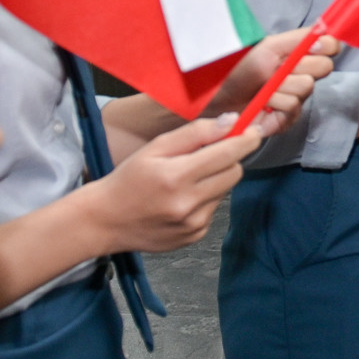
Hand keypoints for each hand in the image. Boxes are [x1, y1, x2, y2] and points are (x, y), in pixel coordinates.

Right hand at [79, 117, 255, 255]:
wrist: (103, 222)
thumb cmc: (128, 180)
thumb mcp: (154, 148)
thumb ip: (195, 133)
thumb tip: (231, 122)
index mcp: (175, 177)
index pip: (227, 154)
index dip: (246, 140)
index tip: (254, 131)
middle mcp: (187, 203)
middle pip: (234, 173)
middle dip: (228, 160)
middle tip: (207, 156)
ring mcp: (193, 224)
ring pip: (225, 191)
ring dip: (214, 181)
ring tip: (184, 182)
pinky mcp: (195, 236)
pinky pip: (214, 209)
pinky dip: (204, 200)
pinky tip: (180, 201)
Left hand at [209, 29, 339, 132]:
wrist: (217, 95)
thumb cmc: (239, 69)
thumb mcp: (269, 46)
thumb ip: (299, 38)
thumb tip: (325, 34)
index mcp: (301, 55)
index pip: (332, 46)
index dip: (326, 46)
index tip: (310, 47)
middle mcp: (304, 75)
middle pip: (325, 67)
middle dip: (299, 66)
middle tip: (277, 69)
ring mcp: (299, 98)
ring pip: (306, 87)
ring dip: (280, 86)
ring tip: (263, 88)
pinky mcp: (289, 119)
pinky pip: (293, 107)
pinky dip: (273, 102)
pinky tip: (262, 103)